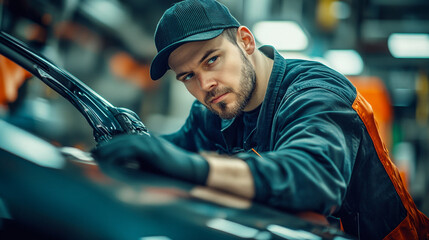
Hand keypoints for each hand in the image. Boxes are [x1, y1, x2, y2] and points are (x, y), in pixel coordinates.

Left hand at [92, 134, 208, 184]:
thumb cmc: (170, 171)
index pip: (123, 139)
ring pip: (124, 142)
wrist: (189, 171)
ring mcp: (150, 142)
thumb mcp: (150, 166)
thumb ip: (136, 163)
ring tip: (97, 156)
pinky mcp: (153, 149)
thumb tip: (118, 166)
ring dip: (109, 149)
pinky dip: (120, 154)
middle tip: (92, 154)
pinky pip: (132, 149)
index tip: (96, 153)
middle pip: (120, 139)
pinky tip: (111, 160)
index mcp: (146, 142)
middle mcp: (147, 139)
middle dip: (105, 147)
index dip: (108, 145)